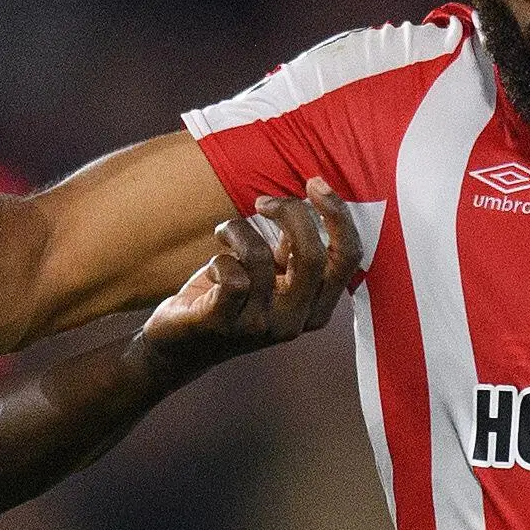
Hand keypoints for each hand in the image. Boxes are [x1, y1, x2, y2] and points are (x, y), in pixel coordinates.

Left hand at [133, 187, 364, 374]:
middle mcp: (294, 322)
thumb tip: (306, 204)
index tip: (314, 183)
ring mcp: (259, 327)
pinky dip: (218, 259)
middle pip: (313, 255)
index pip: (348, 258)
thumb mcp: (271, 275)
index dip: (337, 215)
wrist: (181, 346)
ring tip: (225, 234)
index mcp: (316, 308)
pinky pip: (231, 275)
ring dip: (237, 231)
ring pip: (259, 257)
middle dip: (290, 213)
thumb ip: (293, 250)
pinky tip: (213, 266)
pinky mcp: (223, 325)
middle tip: (262, 202)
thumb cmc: (229, 299)